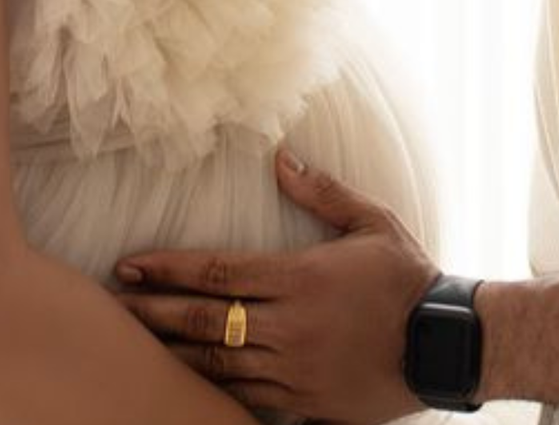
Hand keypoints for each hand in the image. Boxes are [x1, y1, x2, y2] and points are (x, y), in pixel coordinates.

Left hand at [113, 148, 440, 423]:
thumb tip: (279, 158)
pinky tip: (184, 381)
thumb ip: (321, 191)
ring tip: (135, 341)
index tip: (129, 264)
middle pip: (204, 320)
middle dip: (153, 310)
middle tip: (113, 304)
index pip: (218, 271)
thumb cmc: (407, 277)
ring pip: (215, 364)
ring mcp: (292, 372)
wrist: (444, 345)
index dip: (168, 268)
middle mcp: (288, 327)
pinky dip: (210, 388)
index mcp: (300, 278)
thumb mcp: (370, 221)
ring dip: (171, 351)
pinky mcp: (303, 406)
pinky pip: (244, 398)